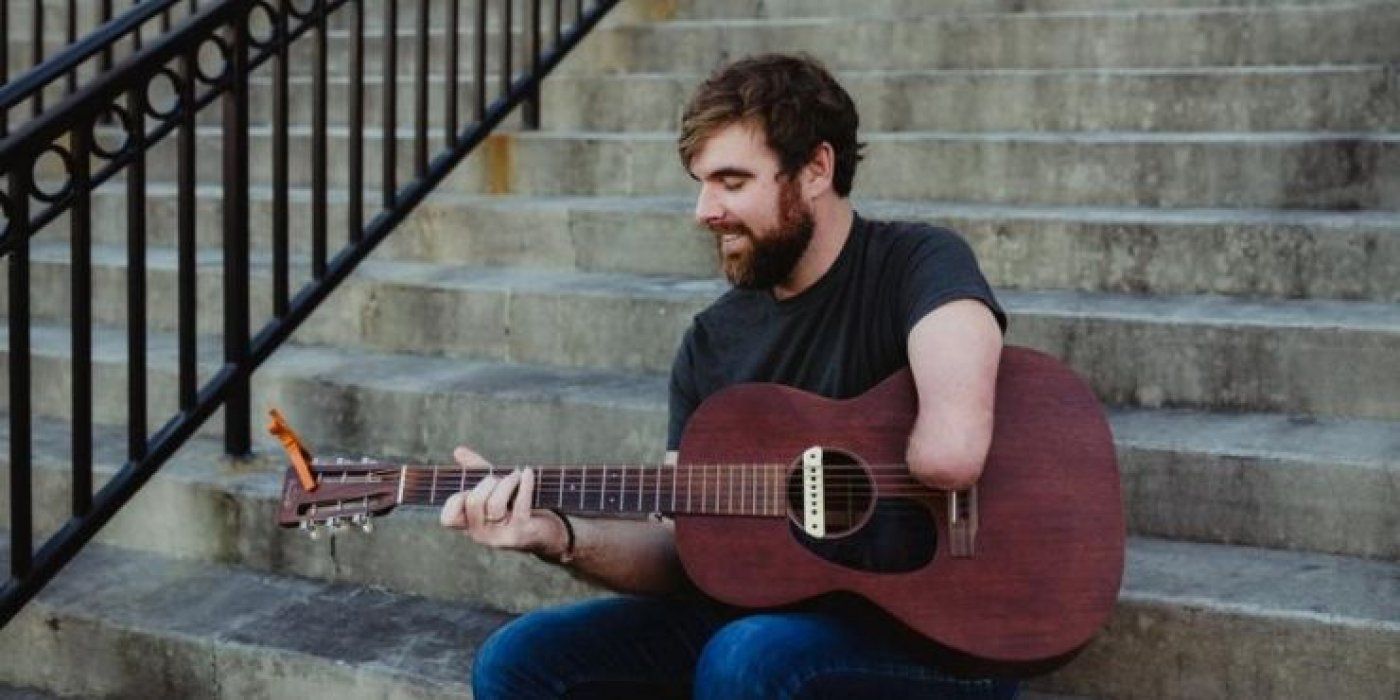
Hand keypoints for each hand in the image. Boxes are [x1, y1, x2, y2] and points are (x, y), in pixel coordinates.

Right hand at [439, 445, 568, 558]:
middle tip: (500, 478)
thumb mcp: (494, 488)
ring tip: (516, 474)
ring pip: (495, 505)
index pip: (448, 519)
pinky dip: (525, 484)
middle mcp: (480, 535)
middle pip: (474, 503)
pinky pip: (520, 505)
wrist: (546, 533)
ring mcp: (500, 537)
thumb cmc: (515, 507)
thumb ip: (475, 471)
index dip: (456, 499)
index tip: (472, 488)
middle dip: (488, 482)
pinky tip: (527, 472)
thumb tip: (458, 450)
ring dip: (507, 482)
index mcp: (469, 526)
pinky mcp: (521, 534)